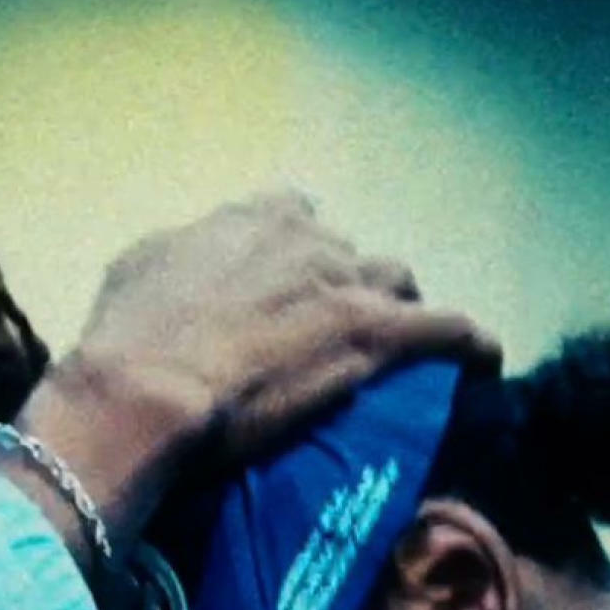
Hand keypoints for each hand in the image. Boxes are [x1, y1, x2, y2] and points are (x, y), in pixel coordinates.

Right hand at [19, 193, 497, 539]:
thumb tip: (185, 269)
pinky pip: (448, 330)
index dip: (302, 255)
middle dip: (349, 287)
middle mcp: (307, 237)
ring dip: (401, 312)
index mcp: (250, 217)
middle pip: (352, 254)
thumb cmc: (124, 343)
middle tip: (332, 338)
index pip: (299, 217)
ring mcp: (345, 283)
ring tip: (399, 352)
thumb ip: (176, 259)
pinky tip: (484, 364)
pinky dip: (470, 345)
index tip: (294, 289)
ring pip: (398, 283)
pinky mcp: (375, 335)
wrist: (144, 392)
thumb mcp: (134, 273)